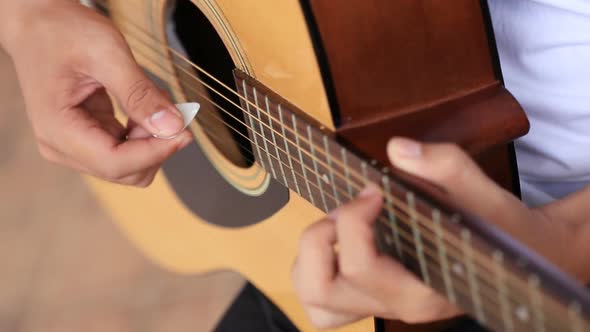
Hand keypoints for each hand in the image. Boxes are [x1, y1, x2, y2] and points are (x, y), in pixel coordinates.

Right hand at [1, 1, 191, 186]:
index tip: (184, 132)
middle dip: (155, 145)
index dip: (155, 153)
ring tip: (152, 98)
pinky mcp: (89, 139)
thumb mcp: (107, 53)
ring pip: (131, 165)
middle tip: (170, 108)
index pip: (115, 163)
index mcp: (58, 129)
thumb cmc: (63, 32)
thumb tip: (172, 126)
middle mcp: (62, 146)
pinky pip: (128, 150)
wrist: (38, 24)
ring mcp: (76, 146)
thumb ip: (140, 93)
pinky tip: (145, 104)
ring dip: (152, 138)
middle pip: (126, 171)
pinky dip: (145, 132)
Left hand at [292, 137, 549, 328]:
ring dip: (310, 257)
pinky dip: (315, 270)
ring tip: (339, 226)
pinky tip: (340, 241)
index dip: (353, 219)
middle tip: (346, 210)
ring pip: (314, 300)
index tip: (373, 190)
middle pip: (319, 289)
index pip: (361, 266)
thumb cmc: (504, 231)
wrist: (522, 254)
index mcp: (423, 290)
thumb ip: (445, 167)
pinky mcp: (375, 299)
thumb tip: (397, 148)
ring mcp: (382, 307)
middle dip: (319, 239)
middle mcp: (396, 306)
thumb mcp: (485, 194)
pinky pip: (324, 302)